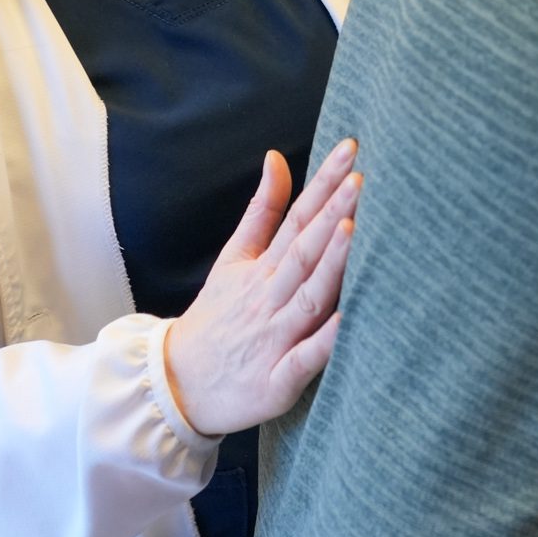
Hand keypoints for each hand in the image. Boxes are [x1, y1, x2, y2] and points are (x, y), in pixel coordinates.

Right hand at [163, 140, 361, 436]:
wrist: (177, 387)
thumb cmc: (217, 318)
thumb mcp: (233, 259)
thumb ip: (262, 210)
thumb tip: (277, 157)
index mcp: (261, 269)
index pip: (297, 218)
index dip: (323, 184)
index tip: (350, 149)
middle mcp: (268, 298)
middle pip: (303, 251)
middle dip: (331, 214)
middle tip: (359, 178)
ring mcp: (274, 338)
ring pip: (307, 297)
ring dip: (329, 264)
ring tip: (352, 228)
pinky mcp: (278, 381)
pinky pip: (305, 359)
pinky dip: (324, 341)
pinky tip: (348, 320)